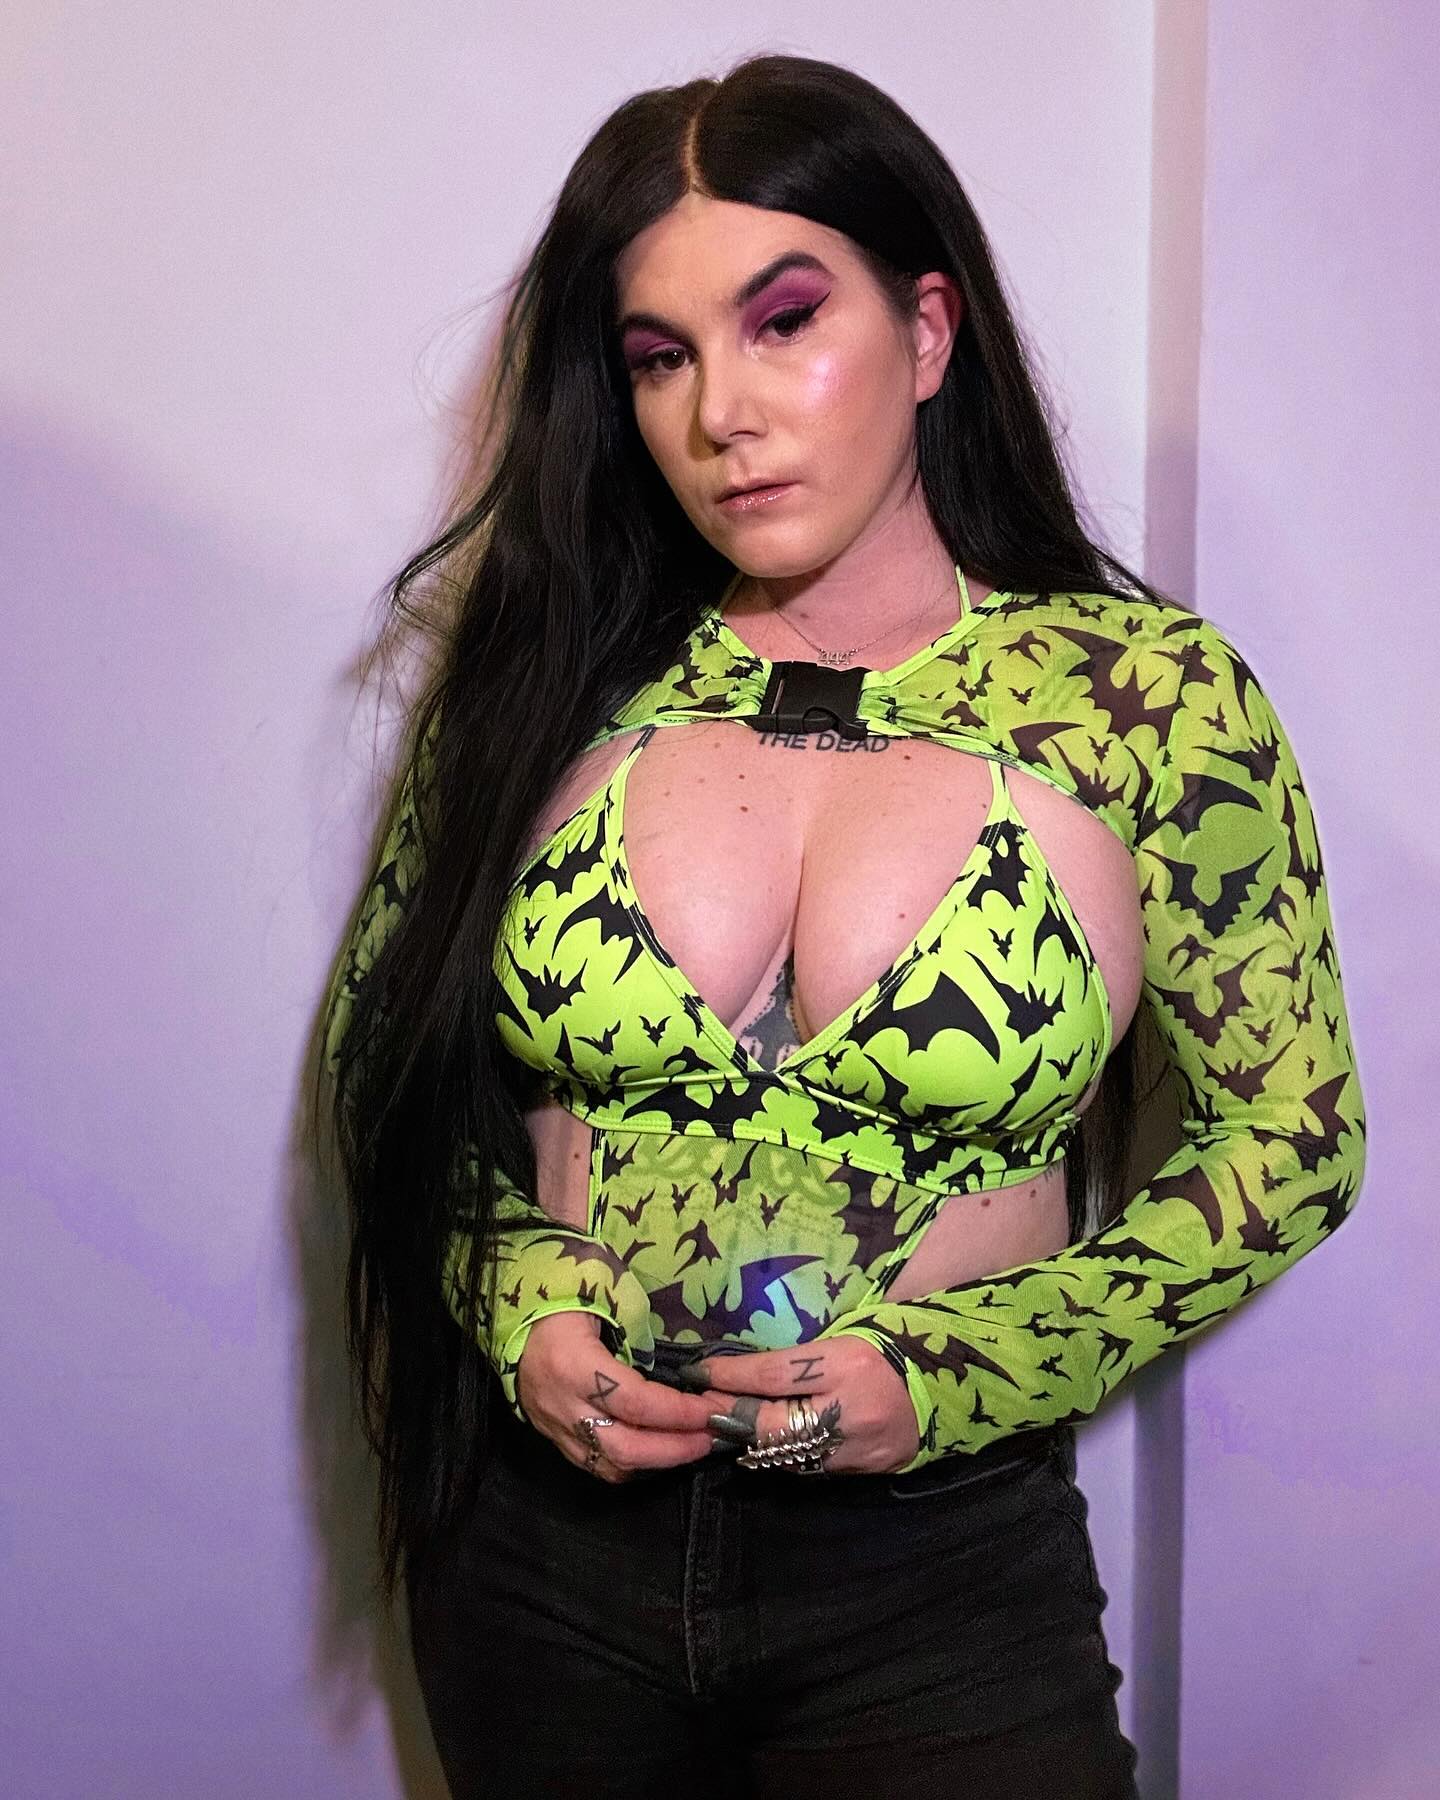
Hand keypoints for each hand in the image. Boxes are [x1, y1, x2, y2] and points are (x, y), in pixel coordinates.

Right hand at [517, 1312, 717, 1483]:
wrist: (513, 1322)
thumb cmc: (563, 1303)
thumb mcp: (601, 1302)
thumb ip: (637, 1332)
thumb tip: (681, 1365)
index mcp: (573, 1366)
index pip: (634, 1403)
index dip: (677, 1413)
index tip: (710, 1410)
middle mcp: (563, 1406)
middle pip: (625, 1448)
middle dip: (675, 1449)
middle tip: (711, 1438)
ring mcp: (556, 1428)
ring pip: (611, 1466)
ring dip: (657, 1463)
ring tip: (691, 1446)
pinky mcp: (554, 1439)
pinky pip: (596, 1465)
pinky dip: (632, 1465)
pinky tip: (656, 1451)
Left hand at [695, 1336, 919, 1474]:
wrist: (950, 1383)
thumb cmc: (890, 1346)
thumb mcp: (845, 1337)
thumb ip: (799, 1360)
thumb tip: (745, 1372)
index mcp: (847, 1363)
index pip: (773, 1374)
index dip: (730, 1375)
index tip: (698, 1373)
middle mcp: (850, 1410)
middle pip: (772, 1424)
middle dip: (731, 1416)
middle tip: (702, 1407)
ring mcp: (857, 1447)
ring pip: (785, 1453)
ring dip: (752, 1440)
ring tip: (727, 1423)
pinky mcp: (863, 1470)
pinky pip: (809, 1466)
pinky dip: (784, 1453)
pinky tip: (766, 1441)